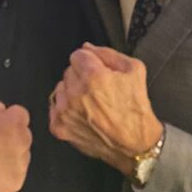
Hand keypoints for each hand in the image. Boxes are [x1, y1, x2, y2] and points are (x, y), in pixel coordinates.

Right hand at [0, 101, 30, 191]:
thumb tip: (5, 112)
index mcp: (13, 123)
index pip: (22, 116)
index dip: (9, 120)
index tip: (0, 127)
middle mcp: (21, 143)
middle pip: (24, 136)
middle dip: (12, 138)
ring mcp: (20, 165)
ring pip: (22, 157)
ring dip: (11, 157)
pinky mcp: (15, 182)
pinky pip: (16, 175)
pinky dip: (7, 174)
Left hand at [49, 44, 162, 174]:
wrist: (135, 143)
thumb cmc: (136, 108)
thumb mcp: (134, 70)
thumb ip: (108, 53)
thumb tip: (87, 47)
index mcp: (94, 77)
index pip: (77, 55)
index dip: (90, 61)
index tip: (97, 70)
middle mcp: (76, 93)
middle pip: (68, 71)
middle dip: (82, 76)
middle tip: (98, 89)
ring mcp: (66, 112)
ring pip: (60, 88)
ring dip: (72, 92)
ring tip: (91, 103)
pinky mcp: (60, 127)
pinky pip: (54, 107)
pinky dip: (66, 109)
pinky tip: (82, 113)